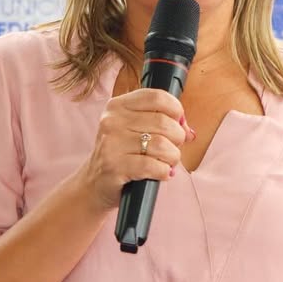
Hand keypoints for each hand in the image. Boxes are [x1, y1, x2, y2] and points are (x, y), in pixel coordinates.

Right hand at [76, 88, 194, 209]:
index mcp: (117, 106)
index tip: (178, 123)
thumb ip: (161, 124)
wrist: (93, 184)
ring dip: (172, 157)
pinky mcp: (114, 166)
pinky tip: (162, 173)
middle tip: (173, 149)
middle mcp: (112, 121)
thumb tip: (190, 132)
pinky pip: (153, 166)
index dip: (176, 109)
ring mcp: (111, 144)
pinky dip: (164, 171)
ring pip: (161, 145)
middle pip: (164, 122)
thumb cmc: (120, 155)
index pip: (157, 97)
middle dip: (178, 138)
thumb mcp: (134, 131)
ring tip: (167, 163)